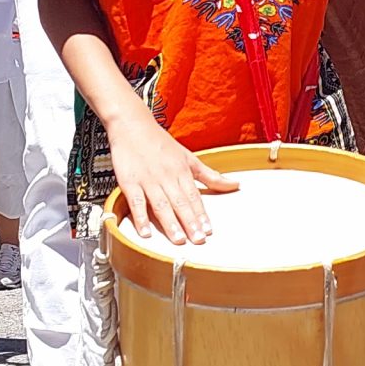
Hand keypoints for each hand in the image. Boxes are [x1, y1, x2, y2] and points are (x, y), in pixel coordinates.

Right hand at [107, 114, 237, 243]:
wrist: (132, 125)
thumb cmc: (160, 142)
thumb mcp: (189, 157)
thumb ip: (211, 176)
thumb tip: (235, 184)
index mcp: (182, 171)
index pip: (194, 196)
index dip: (201, 214)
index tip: (208, 230)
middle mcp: (166, 176)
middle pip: (180, 202)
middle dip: (190, 222)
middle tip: (198, 240)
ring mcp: (148, 180)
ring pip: (160, 204)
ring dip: (170, 223)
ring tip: (178, 240)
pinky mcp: (129, 182)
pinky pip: (136, 202)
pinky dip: (140, 217)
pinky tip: (145, 232)